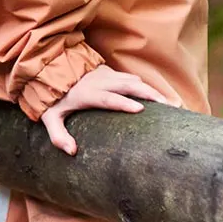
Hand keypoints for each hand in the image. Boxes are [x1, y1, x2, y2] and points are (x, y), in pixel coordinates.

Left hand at [40, 64, 180, 156]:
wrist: (53, 70)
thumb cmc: (53, 98)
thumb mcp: (50, 117)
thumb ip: (57, 135)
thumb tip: (71, 151)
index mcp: (86, 94)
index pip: (107, 98)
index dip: (123, 103)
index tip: (140, 109)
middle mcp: (100, 82)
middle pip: (129, 85)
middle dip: (149, 94)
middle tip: (169, 107)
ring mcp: (107, 75)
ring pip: (135, 81)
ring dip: (154, 91)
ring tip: (173, 105)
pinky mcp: (112, 74)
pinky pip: (133, 80)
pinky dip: (148, 87)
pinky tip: (161, 99)